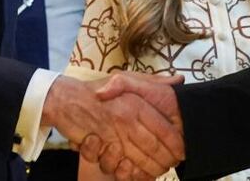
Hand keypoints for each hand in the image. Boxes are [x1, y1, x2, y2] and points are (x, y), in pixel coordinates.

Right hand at [43, 74, 183, 180]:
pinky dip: (132, 173)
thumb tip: (179, 79)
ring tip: (159, 168)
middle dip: (167, 159)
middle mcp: (126, 119)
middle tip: (173, 163)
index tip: (182, 150)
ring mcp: (112, 135)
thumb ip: (154, 81)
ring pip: (139, 160)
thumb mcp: (126, 78)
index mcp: (136, 103)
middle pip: (154, 147)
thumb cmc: (98, 89)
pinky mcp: (100, 148)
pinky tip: (139, 171)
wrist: (66, 99)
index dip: (175, 143)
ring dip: (152, 168)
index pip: (163, 128)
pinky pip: (121, 167)